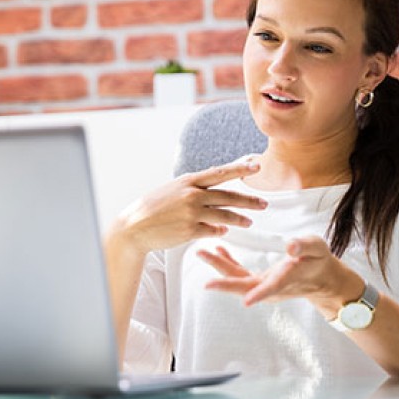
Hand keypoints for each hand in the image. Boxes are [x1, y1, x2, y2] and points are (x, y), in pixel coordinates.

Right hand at [114, 161, 267, 253]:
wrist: (135, 227)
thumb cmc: (154, 208)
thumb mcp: (173, 190)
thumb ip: (195, 192)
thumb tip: (215, 198)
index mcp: (188, 181)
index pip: (220, 173)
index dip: (240, 169)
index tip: (256, 166)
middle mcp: (192, 195)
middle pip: (228, 196)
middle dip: (249, 200)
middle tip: (263, 203)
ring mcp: (191, 213)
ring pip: (224, 216)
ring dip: (239, 219)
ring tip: (249, 222)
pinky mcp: (190, 231)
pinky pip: (212, 231)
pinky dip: (219, 231)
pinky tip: (223, 232)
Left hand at [200, 236, 357, 309]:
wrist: (320, 278)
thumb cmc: (319, 260)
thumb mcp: (317, 248)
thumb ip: (304, 246)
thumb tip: (291, 245)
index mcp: (287, 279)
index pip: (272, 288)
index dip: (260, 294)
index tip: (246, 301)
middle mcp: (272, 287)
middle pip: (245, 287)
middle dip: (225, 283)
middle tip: (205, 277)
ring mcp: (263, 285)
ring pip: (238, 279)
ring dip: (219, 268)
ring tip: (202, 252)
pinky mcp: (259, 281)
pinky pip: (240, 273)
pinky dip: (228, 262)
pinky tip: (218, 251)